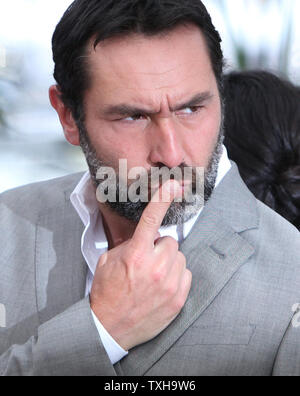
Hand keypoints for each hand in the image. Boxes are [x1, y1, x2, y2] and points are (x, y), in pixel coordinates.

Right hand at [90, 181, 191, 350]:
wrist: (110, 327)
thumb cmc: (107, 292)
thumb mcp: (108, 262)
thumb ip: (128, 244)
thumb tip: (145, 235)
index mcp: (135, 254)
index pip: (151, 219)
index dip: (162, 199)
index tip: (171, 185)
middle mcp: (155, 267)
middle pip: (170, 242)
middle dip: (159, 248)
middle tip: (147, 261)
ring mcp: (169, 284)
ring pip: (179, 257)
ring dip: (169, 262)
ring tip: (154, 276)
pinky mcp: (178, 298)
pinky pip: (186, 274)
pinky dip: (176, 277)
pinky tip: (162, 286)